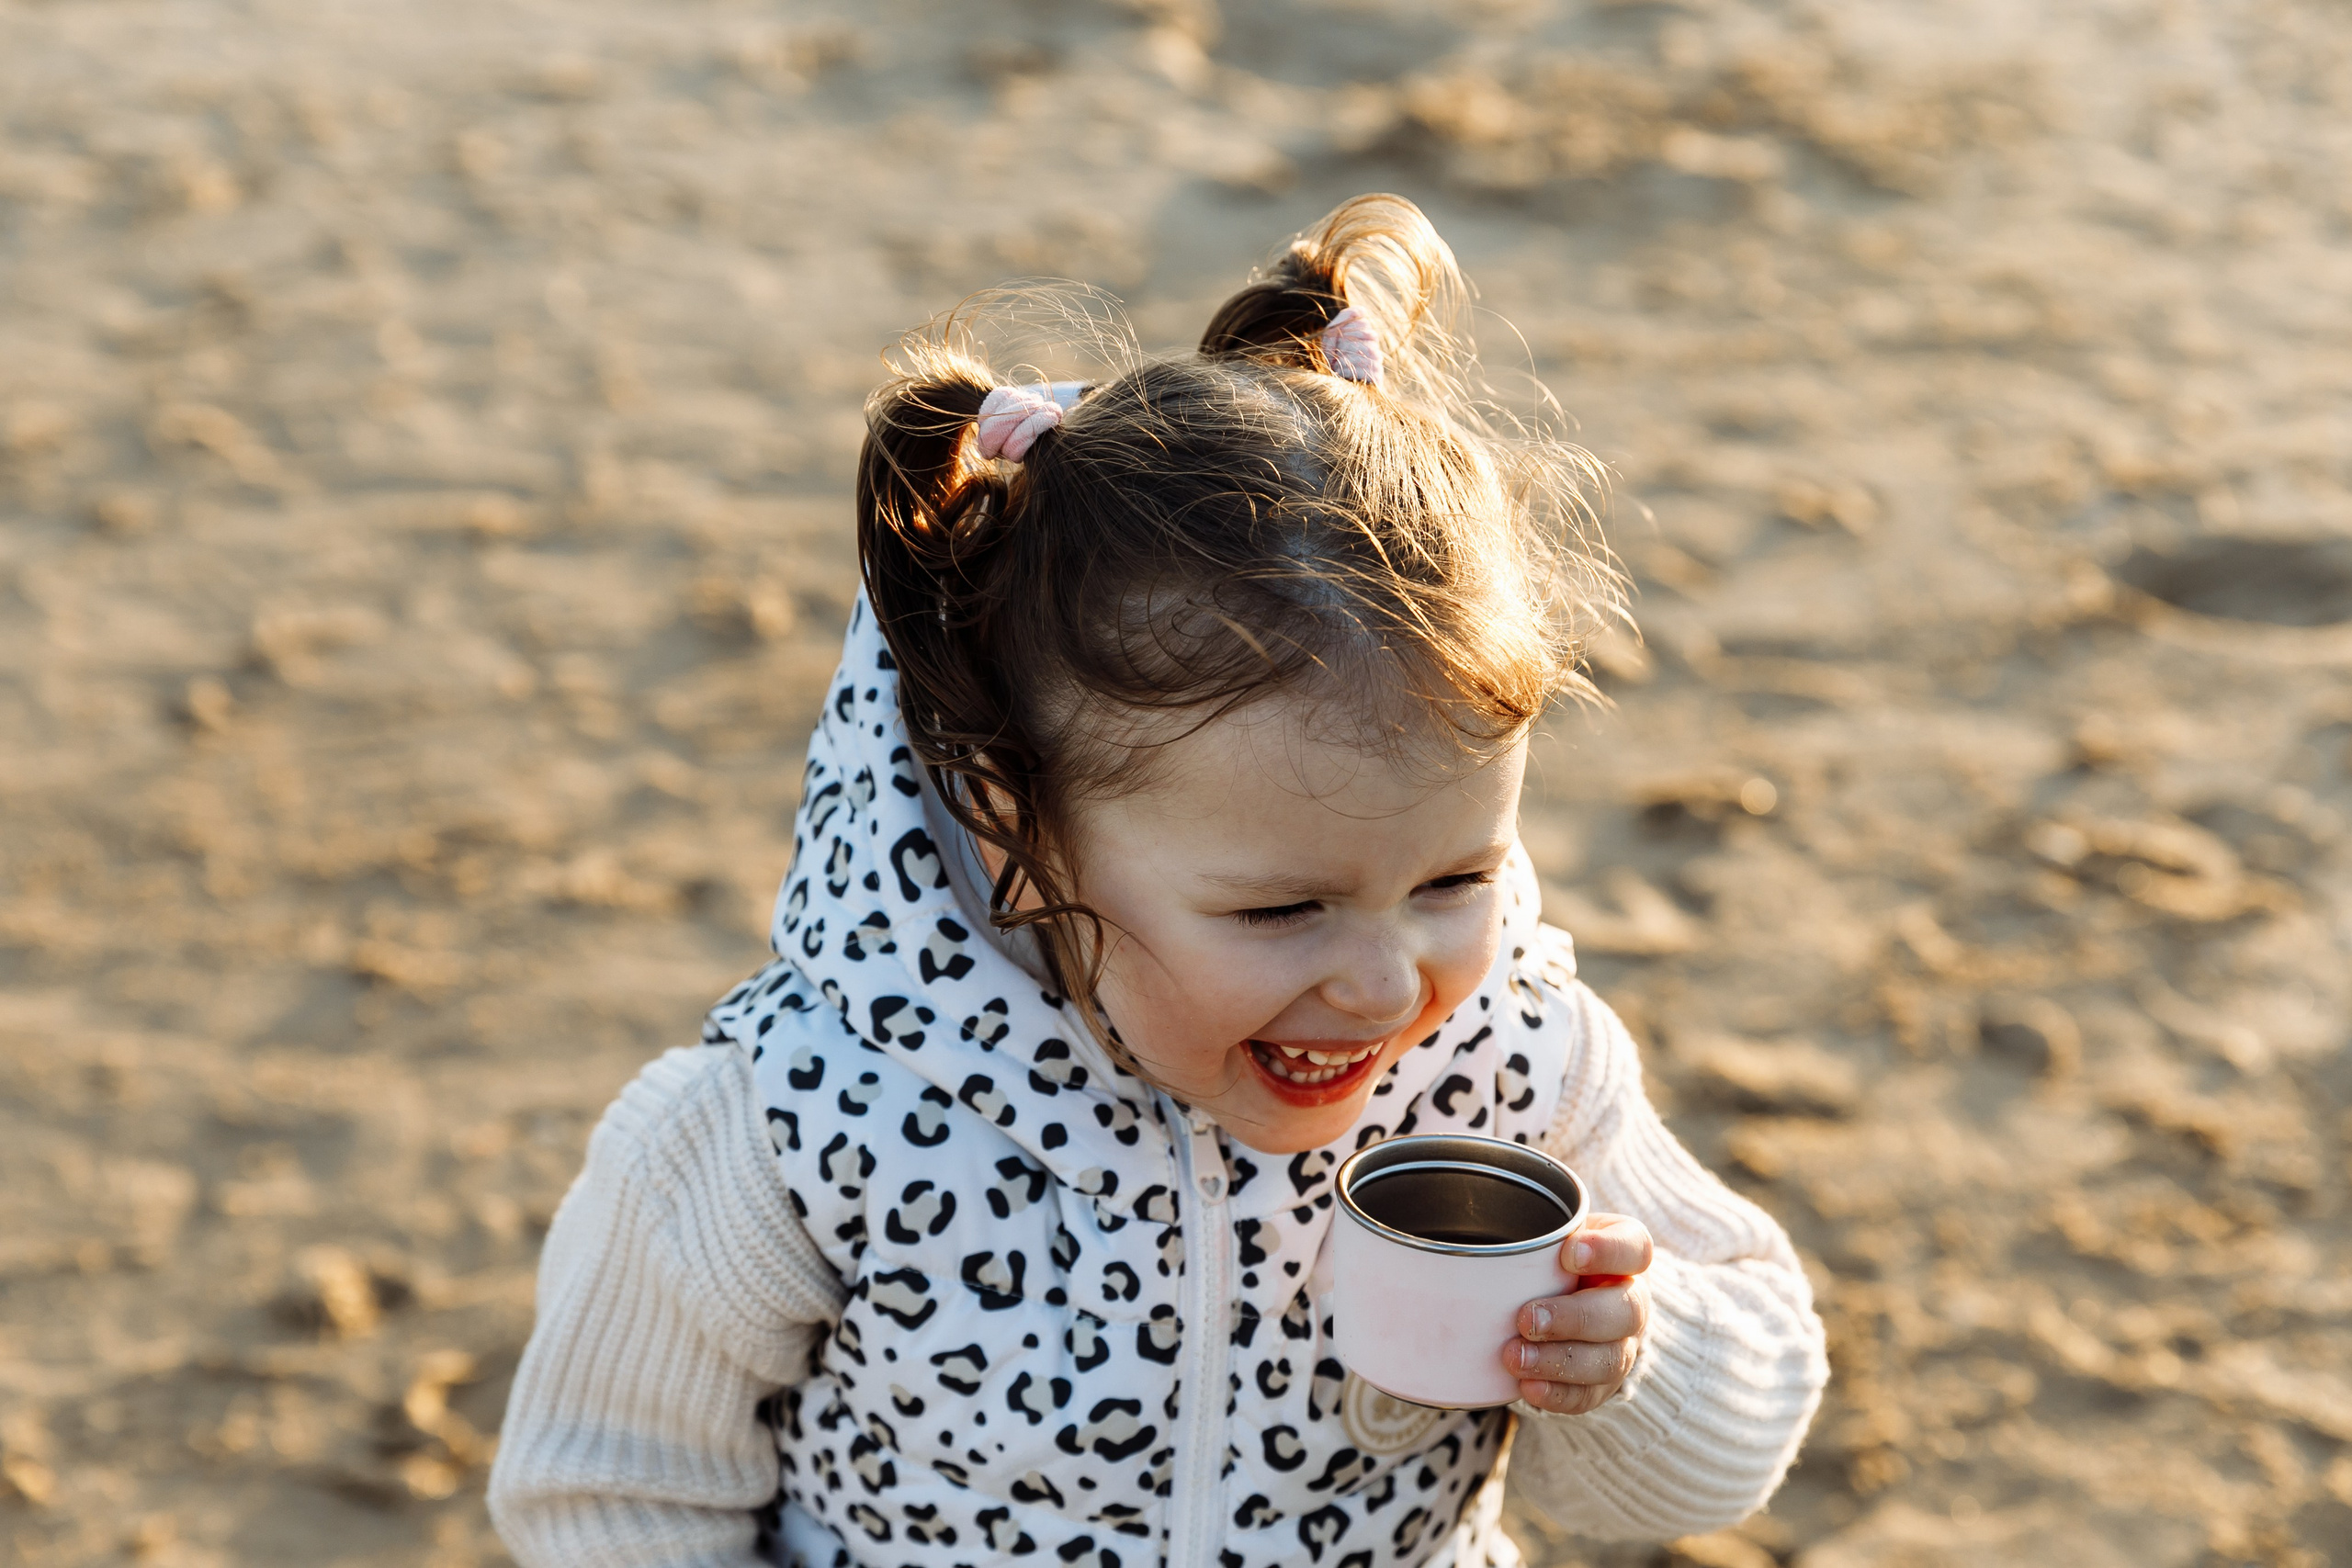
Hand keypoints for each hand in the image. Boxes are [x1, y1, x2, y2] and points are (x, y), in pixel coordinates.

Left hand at [1501, 1213, 1652, 1414]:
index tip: (1568, 1252)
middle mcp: (1632, 1301)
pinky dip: (1557, 1394)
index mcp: (1624, 1255)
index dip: (1608, 1251)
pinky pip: (1589, 1395)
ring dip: (1560, 1362)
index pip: (1634, 1248)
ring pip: (1610, 1360)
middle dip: (1574, 1318)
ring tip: (1514, 1357)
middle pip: (1625, 1311)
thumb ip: (1523, 1232)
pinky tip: (1527, 1387)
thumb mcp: (1545, 1234)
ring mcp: (1623, 1345)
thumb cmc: (1549, 1259)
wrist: (1565, 1299)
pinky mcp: (1603, 1383)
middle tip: (1526, 1318)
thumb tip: (1450, 1232)